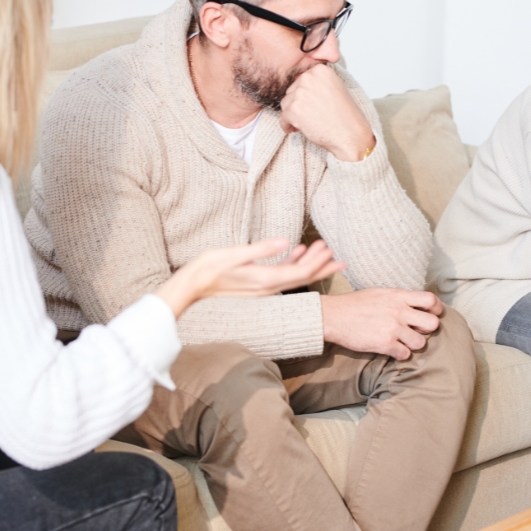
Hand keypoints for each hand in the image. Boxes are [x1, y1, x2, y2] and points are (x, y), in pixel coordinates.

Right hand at [156, 238, 344, 317]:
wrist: (189, 288)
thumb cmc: (207, 269)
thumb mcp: (232, 255)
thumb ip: (259, 249)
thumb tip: (285, 241)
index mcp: (264, 280)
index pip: (300, 273)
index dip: (318, 263)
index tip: (332, 251)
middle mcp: (267, 288)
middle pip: (302, 279)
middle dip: (322, 267)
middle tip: (341, 259)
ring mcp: (262, 288)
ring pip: (294, 277)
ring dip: (310, 264)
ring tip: (324, 251)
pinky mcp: (255, 285)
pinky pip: (281, 276)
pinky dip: (292, 264)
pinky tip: (298, 252)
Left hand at [279, 64, 375, 160]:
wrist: (351, 135)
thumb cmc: (345, 116)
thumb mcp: (335, 89)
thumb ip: (317, 83)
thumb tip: (300, 86)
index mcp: (320, 70)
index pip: (301, 80)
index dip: (306, 94)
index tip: (313, 104)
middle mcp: (308, 77)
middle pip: (291, 91)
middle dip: (298, 104)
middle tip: (312, 115)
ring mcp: (300, 93)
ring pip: (285, 104)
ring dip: (293, 115)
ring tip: (309, 123)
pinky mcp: (293, 109)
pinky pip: (283, 118)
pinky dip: (288, 126)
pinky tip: (300, 129)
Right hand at [320, 288, 443, 359]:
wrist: (333, 315)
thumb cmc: (355, 304)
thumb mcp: (380, 293)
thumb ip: (399, 298)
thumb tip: (414, 304)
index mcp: (399, 296)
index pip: (431, 300)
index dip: (436, 310)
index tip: (430, 315)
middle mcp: (399, 311)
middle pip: (433, 324)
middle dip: (427, 330)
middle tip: (416, 331)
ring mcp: (393, 328)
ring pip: (421, 343)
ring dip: (413, 344)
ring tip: (402, 342)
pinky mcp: (384, 344)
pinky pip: (405, 355)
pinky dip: (400, 354)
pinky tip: (392, 349)